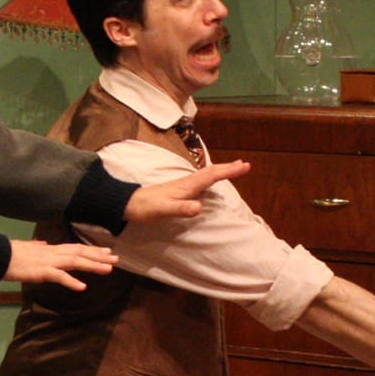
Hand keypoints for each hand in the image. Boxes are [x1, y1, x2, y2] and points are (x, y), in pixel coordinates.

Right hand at [3, 237, 117, 291]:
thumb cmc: (10, 254)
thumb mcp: (27, 248)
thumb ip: (38, 246)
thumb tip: (44, 243)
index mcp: (51, 249)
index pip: (76, 247)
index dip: (92, 250)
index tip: (107, 251)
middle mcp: (53, 253)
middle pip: (80, 253)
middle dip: (99, 256)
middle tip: (116, 259)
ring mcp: (49, 261)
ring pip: (76, 261)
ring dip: (93, 265)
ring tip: (108, 269)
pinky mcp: (42, 272)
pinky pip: (59, 276)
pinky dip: (72, 281)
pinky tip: (83, 287)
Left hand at [124, 160, 248, 222]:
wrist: (129, 204)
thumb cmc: (146, 208)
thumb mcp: (163, 210)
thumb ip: (181, 209)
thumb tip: (199, 207)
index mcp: (187, 186)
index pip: (212, 176)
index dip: (229, 171)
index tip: (245, 166)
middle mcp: (187, 182)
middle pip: (211, 172)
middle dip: (229, 168)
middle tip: (245, 164)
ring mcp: (183, 185)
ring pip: (207, 174)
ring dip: (221, 171)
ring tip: (234, 168)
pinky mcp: (179, 190)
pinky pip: (201, 181)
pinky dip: (212, 177)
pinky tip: (212, 180)